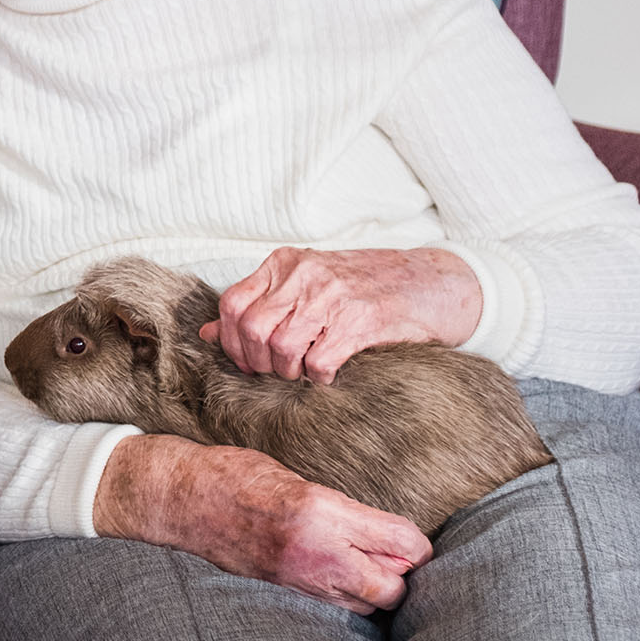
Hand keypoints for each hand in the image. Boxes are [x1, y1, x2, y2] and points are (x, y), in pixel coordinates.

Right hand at [94, 435, 431, 613]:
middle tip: (392, 555)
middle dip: (401, 575)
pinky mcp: (283, 590)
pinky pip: (334, 606)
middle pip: (392, 588)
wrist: (181, 498)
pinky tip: (337, 575)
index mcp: (323, 511)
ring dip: (374, 589)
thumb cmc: (236, 474)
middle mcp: (316, 551)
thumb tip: (382, 534)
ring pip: (365, 604)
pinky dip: (345, 596)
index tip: (412, 540)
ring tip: (364, 565)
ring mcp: (299, 577)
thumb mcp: (296, 476)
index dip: (417, 546)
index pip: (402, 544)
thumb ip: (341, 509)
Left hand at [202, 246, 481, 383]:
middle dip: (256, 362)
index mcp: (285, 263)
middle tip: (274, 372)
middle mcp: (304, 274)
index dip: (228, 341)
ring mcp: (333, 296)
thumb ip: (258, 304)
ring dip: (287, 372)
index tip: (244, 361)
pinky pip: (319, 362)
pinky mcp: (361, 322)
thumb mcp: (306, 285)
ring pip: (281, 348)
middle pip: (251, 329)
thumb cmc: (365, 287)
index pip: (231, 304)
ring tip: (302, 372)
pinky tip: (330, 373)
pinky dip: (318, 377)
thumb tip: (206, 332)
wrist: (433, 282)